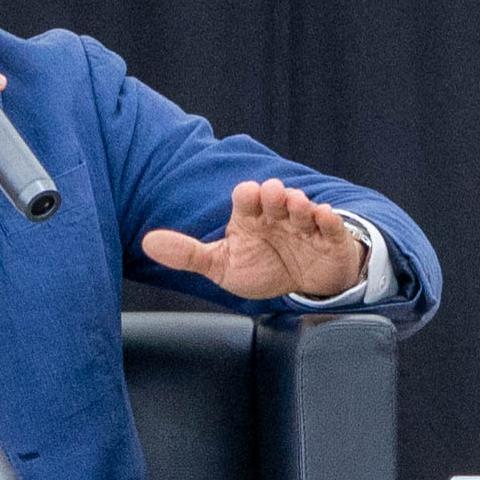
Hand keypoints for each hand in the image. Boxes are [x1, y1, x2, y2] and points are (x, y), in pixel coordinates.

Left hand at [140, 178, 365, 299]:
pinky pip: (332, 225)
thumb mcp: (222, 266)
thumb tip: (148, 243)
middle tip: (273, 197)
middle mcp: (276, 216)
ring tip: (297, 206)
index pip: (246, 196)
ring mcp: (304, 227)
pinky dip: (328, 219)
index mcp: (250, 218)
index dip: (247, 194)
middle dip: (274, 193)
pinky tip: (323, 216)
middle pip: (275, 196)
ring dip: (300, 204)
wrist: (302, 286)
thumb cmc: (261, 267)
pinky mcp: (329, 240)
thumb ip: (188, 254)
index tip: (248, 195)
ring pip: (303, 207)